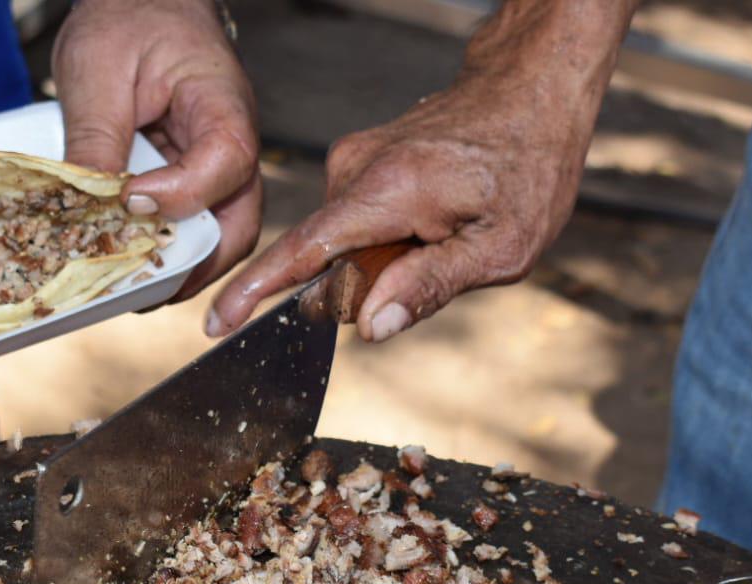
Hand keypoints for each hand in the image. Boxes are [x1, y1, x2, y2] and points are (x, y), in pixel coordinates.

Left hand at [54, 0, 260, 299]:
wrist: (139, 4)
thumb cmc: (126, 20)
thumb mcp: (96, 68)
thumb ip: (96, 136)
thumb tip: (89, 205)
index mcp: (221, 103)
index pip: (225, 161)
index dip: (182, 193)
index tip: (131, 201)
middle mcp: (232, 143)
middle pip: (240, 220)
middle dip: (199, 263)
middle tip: (147, 289)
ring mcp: (218, 166)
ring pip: (223, 234)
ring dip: (186, 268)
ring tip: (138, 291)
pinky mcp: (195, 180)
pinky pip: (196, 224)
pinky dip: (171, 251)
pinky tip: (134, 266)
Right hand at [208, 0, 635, 341]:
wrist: (533, 90)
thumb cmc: (528, 165)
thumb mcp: (502, 247)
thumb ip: (431, 286)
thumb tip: (372, 326)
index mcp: (386, 191)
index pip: (302, 251)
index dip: (258, 291)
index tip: (218, 323)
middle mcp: (356, 170)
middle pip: (329, 260)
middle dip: (370, 282)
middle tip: (442, 258)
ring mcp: (354, 161)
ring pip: (346, 245)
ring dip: (387, 258)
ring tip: (448, 232)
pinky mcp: (360, 161)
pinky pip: (357, 223)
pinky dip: (388, 236)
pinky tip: (434, 218)